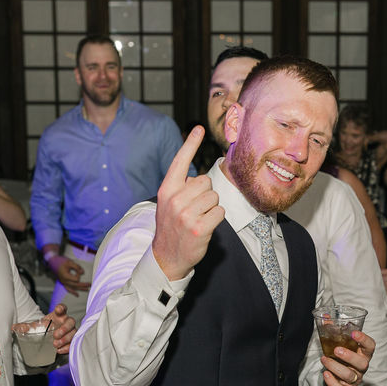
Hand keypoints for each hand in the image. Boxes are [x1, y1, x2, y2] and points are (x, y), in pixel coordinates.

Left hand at [12, 304, 76, 354]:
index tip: (58, 310)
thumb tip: (14, 328)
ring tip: (56, 345)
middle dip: (64, 328)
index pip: (63, 308)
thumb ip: (24, 327)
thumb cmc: (42, 329)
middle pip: (70, 321)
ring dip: (66, 339)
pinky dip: (67, 347)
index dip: (62, 308)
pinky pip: (73, 343)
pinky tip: (59, 350)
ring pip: (73, 333)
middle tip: (55, 335)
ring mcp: (70, 331)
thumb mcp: (33, 327)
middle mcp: (66, 322)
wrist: (46, 339)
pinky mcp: (71, 341)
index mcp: (58, 316)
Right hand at [52, 255, 90, 294]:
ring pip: (73, 288)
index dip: (79, 274)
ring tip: (87, 289)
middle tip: (90, 284)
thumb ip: (77, 267)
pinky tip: (77, 295)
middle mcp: (64, 281)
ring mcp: (63, 283)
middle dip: (84, 285)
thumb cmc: (61, 261)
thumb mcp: (70, 262)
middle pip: (76, 285)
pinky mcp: (63, 283)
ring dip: (80, 289)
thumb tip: (83, 272)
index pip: (76, 279)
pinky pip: (68, 289)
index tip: (78, 269)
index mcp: (66, 276)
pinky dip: (73, 292)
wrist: (53, 262)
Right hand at [151, 126, 224, 279]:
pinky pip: (220, 211)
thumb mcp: (168, 203)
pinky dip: (216, 219)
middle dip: (205, 194)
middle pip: (206, 182)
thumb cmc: (172, 227)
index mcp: (166, 190)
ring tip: (198, 218)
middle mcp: (175, 199)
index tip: (198, 128)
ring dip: (211, 207)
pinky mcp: (200, 228)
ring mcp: (187, 214)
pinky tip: (205, 227)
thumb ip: (180, 188)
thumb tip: (198, 177)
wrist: (167, 256)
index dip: (190, 144)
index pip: (180, 162)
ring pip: (214, 197)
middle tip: (194, 209)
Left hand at [321, 329, 374, 385]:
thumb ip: (333, 330)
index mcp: (363, 353)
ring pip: (349, 376)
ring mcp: (355, 379)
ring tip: (324, 359)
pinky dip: (332, 382)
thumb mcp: (338, 342)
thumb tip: (324, 316)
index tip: (354, 333)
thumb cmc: (339, 355)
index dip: (364, 340)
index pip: (370, 346)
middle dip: (349, 356)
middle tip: (336, 350)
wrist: (335, 374)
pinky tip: (325, 374)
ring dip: (335, 367)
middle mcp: (362, 367)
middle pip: (362, 363)